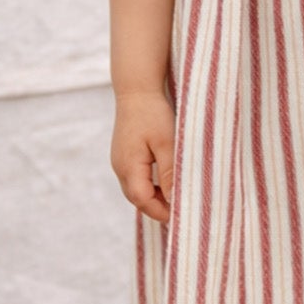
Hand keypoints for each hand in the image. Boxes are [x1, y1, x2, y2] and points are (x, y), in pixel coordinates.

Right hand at [111, 91, 176, 221]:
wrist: (136, 90)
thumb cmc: (153, 114)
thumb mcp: (167, 143)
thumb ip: (170, 173)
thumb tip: (174, 201)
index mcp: (129, 167)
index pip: (143, 201)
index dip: (162, 211)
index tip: (183, 213)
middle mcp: (120, 168)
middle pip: (138, 199)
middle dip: (159, 207)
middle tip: (183, 207)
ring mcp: (120, 162)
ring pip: (137, 190)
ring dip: (155, 197)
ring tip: (178, 195)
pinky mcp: (124, 156)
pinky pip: (136, 179)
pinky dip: (151, 186)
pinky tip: (166, 180)